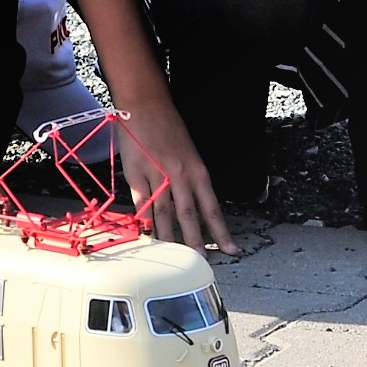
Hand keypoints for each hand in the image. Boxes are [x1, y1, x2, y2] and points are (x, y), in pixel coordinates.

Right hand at [116, 96, 234, 253]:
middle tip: (201, 262)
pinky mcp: (135, 174)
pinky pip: (140, 203)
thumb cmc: (167, 125)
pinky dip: (143, 221)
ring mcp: (156, 175)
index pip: (212, 207)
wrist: (144, 104)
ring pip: (164, 213)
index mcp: (197, 170)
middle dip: (196, 242)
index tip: (231, 250)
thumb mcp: (188, 152)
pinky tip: (145, 234)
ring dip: (168, 237)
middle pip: (189, 215)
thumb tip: (190, 205)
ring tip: (172, 256)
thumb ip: (189, 178)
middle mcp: (180, 175)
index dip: (221, 231)